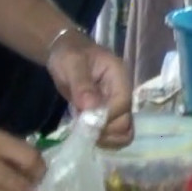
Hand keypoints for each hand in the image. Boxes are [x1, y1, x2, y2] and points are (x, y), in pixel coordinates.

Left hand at [47, 32, 133, 147]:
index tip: (84, 122)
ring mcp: (114, 105)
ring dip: (104, 138)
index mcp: (119, 77)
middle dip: (106, 131)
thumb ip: (82, 85)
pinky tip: (83, 133)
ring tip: (83, 134)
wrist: (65, 52)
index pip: (122, 104)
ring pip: (122, 131)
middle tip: (83, 130)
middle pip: (126, 122)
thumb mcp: (73, 64)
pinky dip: (100, 138)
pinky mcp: (105, 114)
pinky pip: (111, 133)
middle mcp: (121, 93)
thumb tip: (91, 108)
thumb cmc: (70, 54)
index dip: (106, 117)